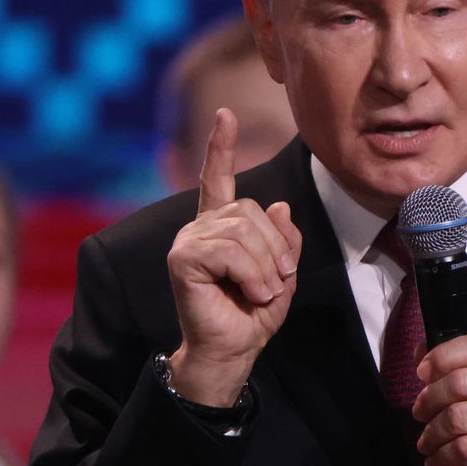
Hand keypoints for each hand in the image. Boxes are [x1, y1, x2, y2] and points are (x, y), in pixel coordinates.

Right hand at [166, 108, 300, 405]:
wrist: (233, 351)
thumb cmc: (254, 314)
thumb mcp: (283, 272)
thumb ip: (283, 239)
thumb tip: (277, 206)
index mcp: (221, 225)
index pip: (218, 178)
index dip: (220, 146)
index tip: (225, 114)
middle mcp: (201, 226)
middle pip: (251, 209)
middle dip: (275, 249)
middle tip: (274, 282)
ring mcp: (188, 240)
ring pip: (243, 230)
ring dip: (265, 266)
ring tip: (262, 291)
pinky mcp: (183, 258)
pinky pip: (230, 250)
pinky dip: (251, 274)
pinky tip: (251, 293)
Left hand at [412, 334, 466, 465]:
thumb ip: (464, 367)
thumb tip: (421, 353)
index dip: (442, 355)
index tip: (422, 372)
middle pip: (459, 383)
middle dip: (429, 400)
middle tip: (420, 413)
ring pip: (457, 418)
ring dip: (432, 433)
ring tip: (426, 442)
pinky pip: (464, 449)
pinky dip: (443, 457)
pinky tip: (436, 461)